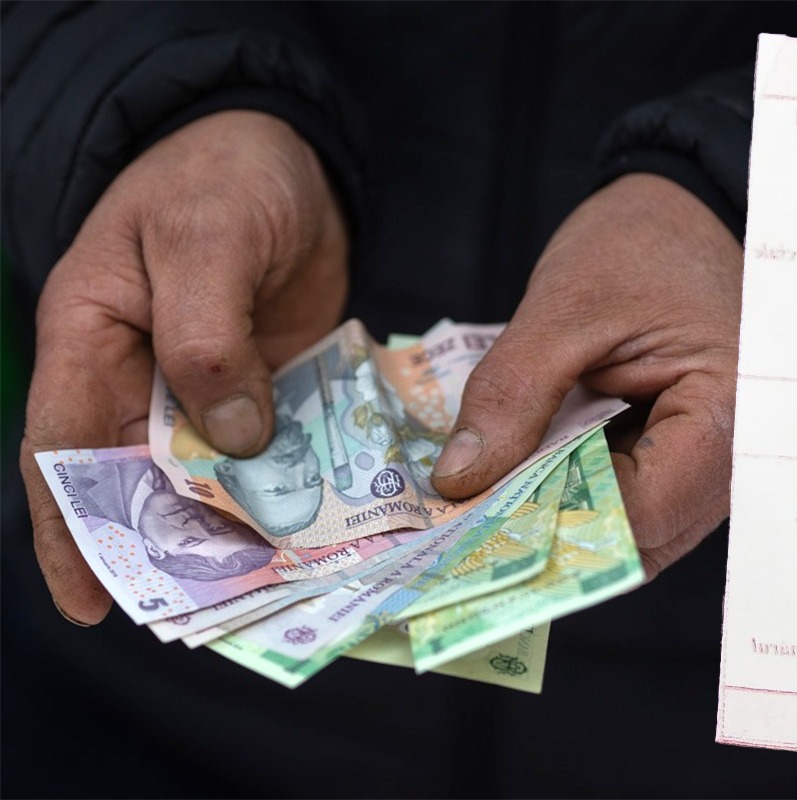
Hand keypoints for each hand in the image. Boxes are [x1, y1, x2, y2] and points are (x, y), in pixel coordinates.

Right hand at [20, 110, 348, 624]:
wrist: (282, 144)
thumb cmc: (219, 172)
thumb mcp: (206, 240)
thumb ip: (207, 339)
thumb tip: (232, 440)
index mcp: (90, 338)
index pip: (65, 448)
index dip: (74, 527)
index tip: (93, 602)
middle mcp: (141, 373)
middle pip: (143, 477)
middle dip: (172, 543)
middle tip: (217, 609)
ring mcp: (208, 382)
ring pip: (213, 471)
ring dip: (242, 522)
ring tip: (280, 584)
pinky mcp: (269, 381)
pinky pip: (275, 444)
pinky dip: (293, 483)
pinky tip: (326, 525)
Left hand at [431, 173, 741, 577]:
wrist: (682, 211)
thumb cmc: (641, 245)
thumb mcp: (564, 307)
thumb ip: (511, 394)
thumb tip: (458, 481)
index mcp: (727, 415)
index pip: (641, 514)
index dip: (556, 526)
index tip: (474, 524)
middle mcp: (733, 460)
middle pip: (636, 539)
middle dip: (547, 532)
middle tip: (461, 523)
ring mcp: (708, 466)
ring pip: (627, 530)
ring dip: (556, 515)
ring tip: (484, 496)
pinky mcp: (679, 459)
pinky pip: (625, 499)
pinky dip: (570, 490)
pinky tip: (518, 472)